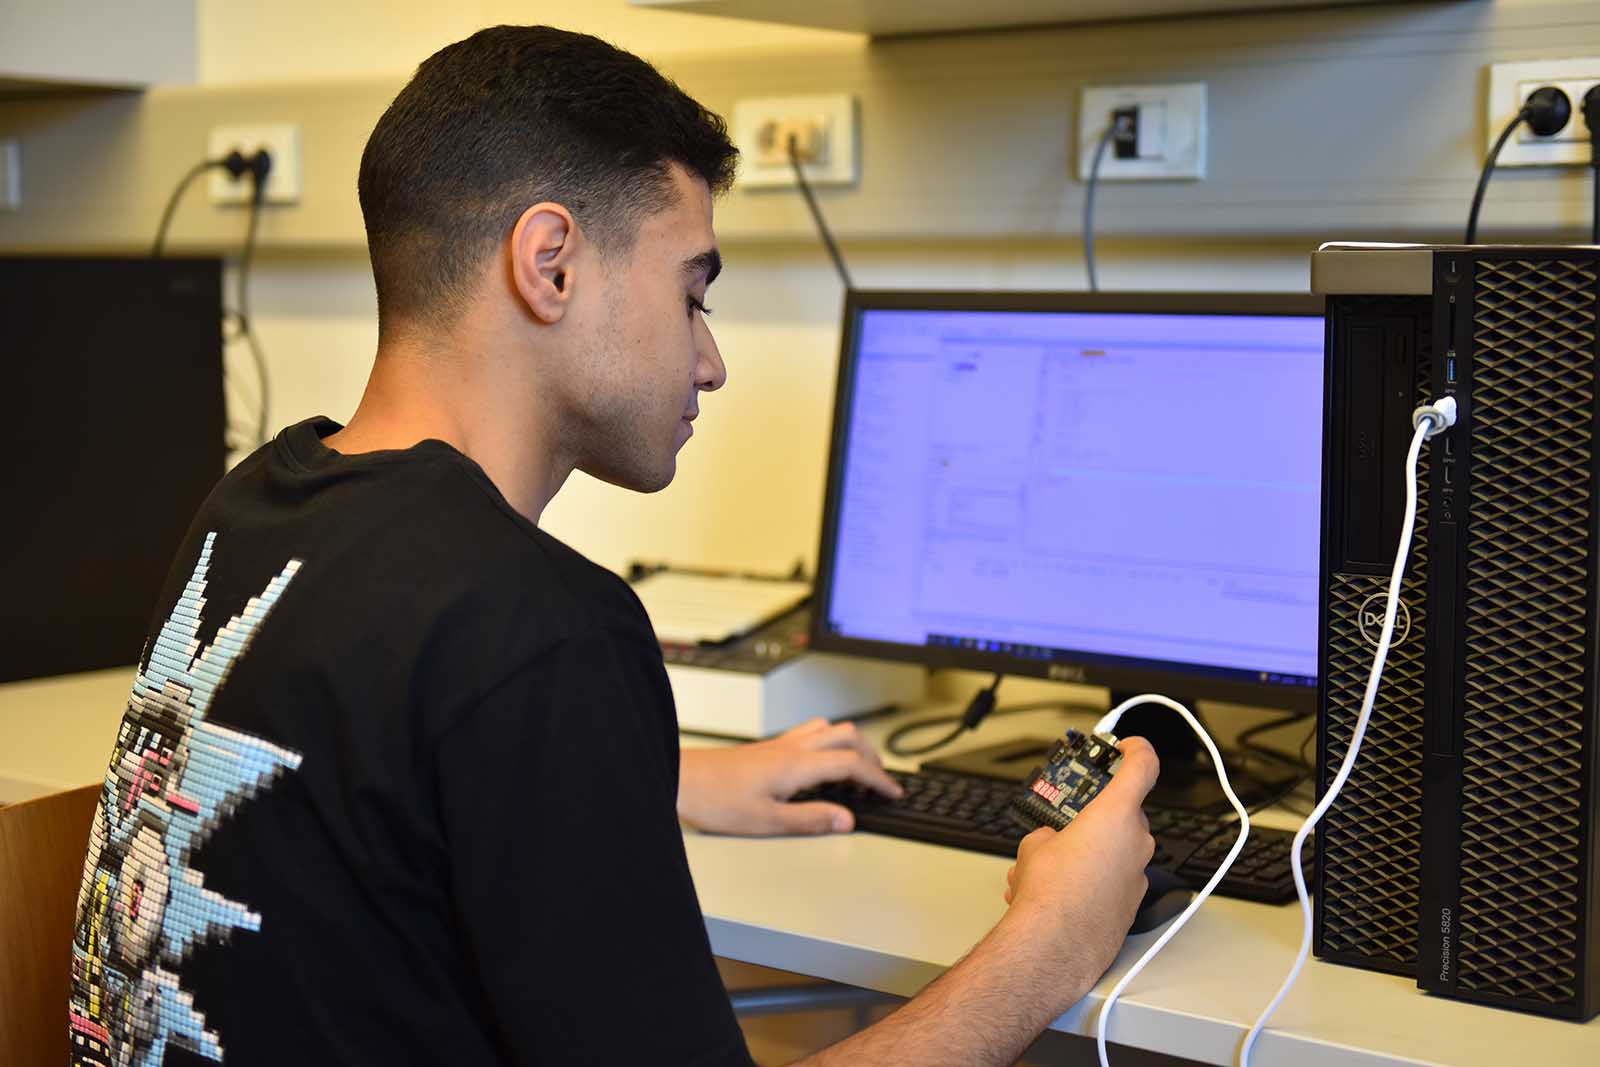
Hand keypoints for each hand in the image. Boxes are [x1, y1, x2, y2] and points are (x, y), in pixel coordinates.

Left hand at [678, 718, 903, 836]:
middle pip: (848, 736)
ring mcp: (780, 744)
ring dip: (851, 745)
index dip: (879, 779)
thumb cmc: (717, 801)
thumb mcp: (768, 821)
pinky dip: (829, 743)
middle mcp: (792, 747)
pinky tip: (821, 763)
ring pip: (830, 728)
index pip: (853, 764)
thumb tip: (846, 820)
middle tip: (880, 781)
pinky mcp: (768, 747)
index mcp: (797, 765)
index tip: (893, 792)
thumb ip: (811, 819)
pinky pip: (811, 732)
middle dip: (872, 756)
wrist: (682, 780)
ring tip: (857, 771)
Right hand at [1001, 736, 1158, 987]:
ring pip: (1116, 847)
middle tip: (1067, 821)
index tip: (1127, 745)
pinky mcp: (1132, 903)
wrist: (1056, 946)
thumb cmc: (1051, 895)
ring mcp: (1138, 874)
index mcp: (1117, 814)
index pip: (1143, 765)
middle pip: (1122, 812)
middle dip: (1093, 815)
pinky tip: (1061, 891)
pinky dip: (1093, 877)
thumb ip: (1051, 832)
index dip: (1137, 749)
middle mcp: (1137, 841)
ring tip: (1050, 866)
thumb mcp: (1035, 844)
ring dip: (1089, 850)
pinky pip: (1114, 877)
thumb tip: (1051, 843)